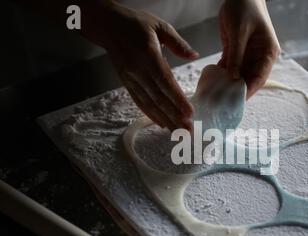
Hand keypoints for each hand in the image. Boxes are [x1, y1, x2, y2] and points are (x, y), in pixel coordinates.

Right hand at [82, 1, 197, 129]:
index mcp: (149, 56)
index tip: (190, 113)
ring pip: (149, 103)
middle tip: (188, 130)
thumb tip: (194, 56)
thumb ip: (178, 43)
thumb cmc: (136, 24)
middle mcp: (138, 71)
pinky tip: (162, 124)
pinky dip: (151, 114)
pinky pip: (140, 102)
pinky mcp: (126, 83)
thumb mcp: (160, 26)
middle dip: (174, 116)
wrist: (107, 26)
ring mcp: (131, 79)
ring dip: (165, 119)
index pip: (166, 82)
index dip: (178, 99)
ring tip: (178, 132)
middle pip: (159, 98)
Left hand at [218, 0, 280, 97]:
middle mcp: (259, 57)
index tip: (237, 101)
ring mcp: (248, 56)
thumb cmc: (244, 8)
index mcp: (267, 53)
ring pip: (239, 76)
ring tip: (216, 96)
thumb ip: (237, 55)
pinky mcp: (236, 53)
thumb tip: (233, 77)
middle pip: (249, 79)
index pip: (260, 77)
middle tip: (223, 102)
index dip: (250, 90)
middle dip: (237, 91)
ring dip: (228, 85)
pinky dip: (222, 75)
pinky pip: (230, 68)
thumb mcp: (239, 32)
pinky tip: (213, 82)